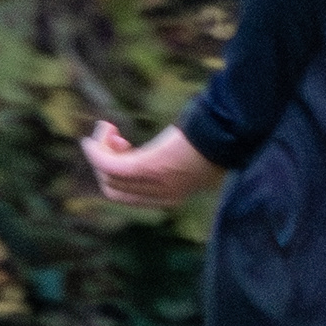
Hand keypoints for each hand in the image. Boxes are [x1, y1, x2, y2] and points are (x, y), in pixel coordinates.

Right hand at [80, 119, 224, 208]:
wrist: (227, 131)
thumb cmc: (214, 139)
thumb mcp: (195, 160)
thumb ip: (177, 164)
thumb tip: (158, 153)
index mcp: (171, 197)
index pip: (129, 196)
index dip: (117, 172)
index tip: (123, 146)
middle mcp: (160, 196)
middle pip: (112, 188)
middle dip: (105, 163)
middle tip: (115, 138)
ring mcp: (153, 182)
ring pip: (108, 176)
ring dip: (100, 151)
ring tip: (108, 129)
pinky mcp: (147, 166)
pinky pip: (109, 164)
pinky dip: (98, 150)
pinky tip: (103, 130)